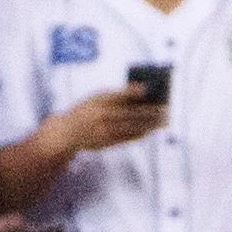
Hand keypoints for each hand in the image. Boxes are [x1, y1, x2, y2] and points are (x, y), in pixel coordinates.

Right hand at [53, 86, 173, 154]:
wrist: (66, 133)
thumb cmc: (86, 111)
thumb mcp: (95, 98)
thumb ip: (116, 96)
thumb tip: (142, 93)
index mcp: (95, 101)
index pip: (116, 95)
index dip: (131, 92)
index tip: (147, 88)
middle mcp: (99, 116)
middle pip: (128, 113)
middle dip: (148, 111)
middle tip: (165, 108)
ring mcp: (102, 131)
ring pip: (129, 127)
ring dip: (148, 124)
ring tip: (163, 120)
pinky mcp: (104, 143)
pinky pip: (125, 138)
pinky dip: (139, 134)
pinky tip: (150, 130)